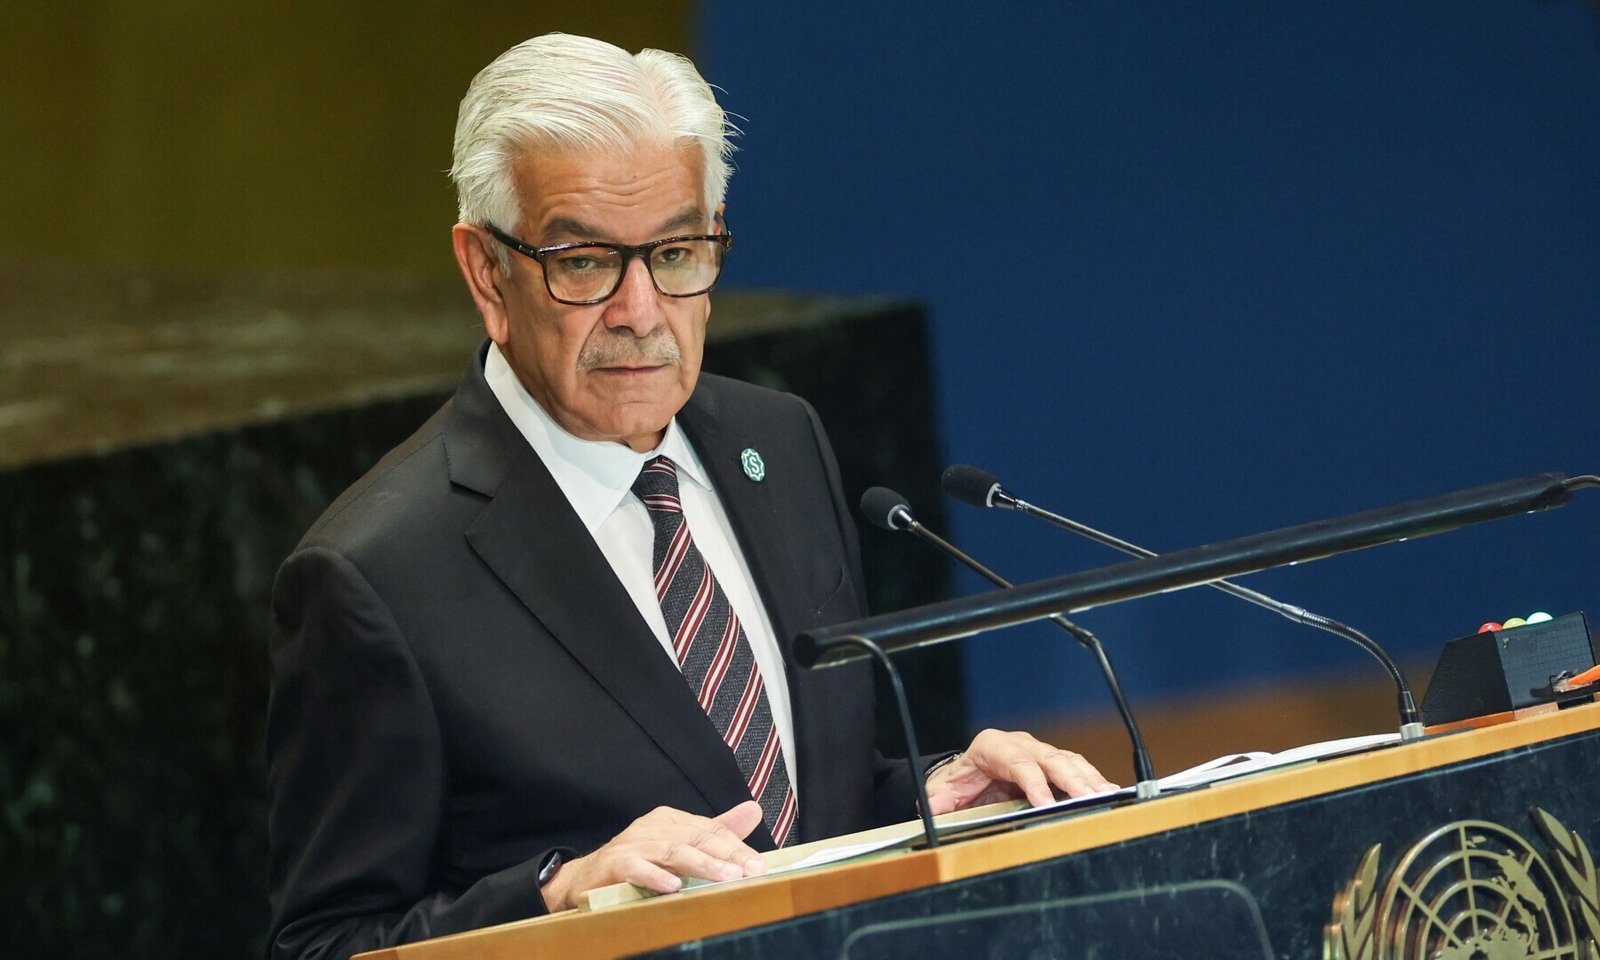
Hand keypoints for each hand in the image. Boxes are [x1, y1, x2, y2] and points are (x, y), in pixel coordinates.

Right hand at [540, 801, 767, 911]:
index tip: (760, 865)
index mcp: (671, 820)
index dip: (736, 847)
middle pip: (696, 838)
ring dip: (701, 865)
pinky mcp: (615, 863)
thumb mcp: (679, 844)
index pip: (710, 830)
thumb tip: (754, 810)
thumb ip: (716, 830)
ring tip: (726, 877)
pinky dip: (655, 877)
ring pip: (673, 851)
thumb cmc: (637, 862)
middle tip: (751, 871)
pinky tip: (673, 887)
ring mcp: (633, 843)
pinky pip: (637, 868)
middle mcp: (653, 826)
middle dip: (727, 855)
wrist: (584, 879)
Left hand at [923, 728, 1116, 814]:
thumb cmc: (956, 784)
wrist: (963, 777)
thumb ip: (938, 802)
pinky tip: (1109, 793)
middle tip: (1089, 798)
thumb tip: (933, 809)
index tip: (1046, 803)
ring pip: (1068, 761)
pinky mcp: (1051, 764)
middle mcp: (1019, 745)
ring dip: (1089, 778)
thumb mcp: (941, 793)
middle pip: (1050, 758)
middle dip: (1071, 778)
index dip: (1033, 783)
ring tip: (1108, 795)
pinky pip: (1075, 769)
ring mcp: (1038, 752)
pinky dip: (1092, 780)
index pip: (1017, 763)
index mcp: (991, 746)